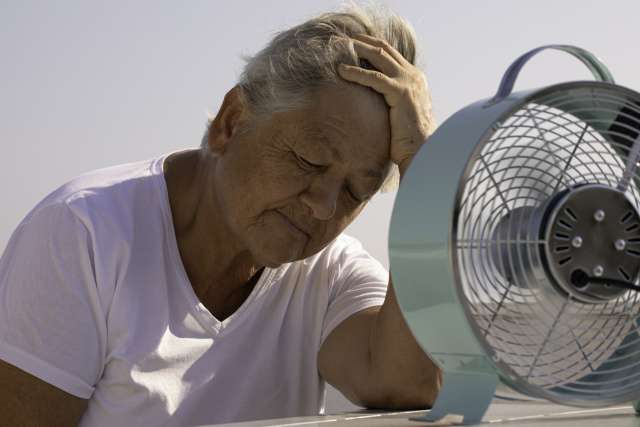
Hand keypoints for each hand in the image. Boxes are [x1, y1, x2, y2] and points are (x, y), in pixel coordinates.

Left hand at [338, 34, 435, 177]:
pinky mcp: (401, 93)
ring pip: (380, 57)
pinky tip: (342, 70)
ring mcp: (409, 83)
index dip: (373, 46)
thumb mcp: (401, 114)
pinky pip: (374, 78)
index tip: (356, 43)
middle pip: (385, 50)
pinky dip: (356, 72)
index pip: (392, 55)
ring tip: (340, 47)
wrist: (423, 151)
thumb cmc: (410, 139)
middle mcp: (414, 76)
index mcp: (415, 79)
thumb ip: (392, 101)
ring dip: (359, 49)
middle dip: (364, 42)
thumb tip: (374, 102)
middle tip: (345, 38)